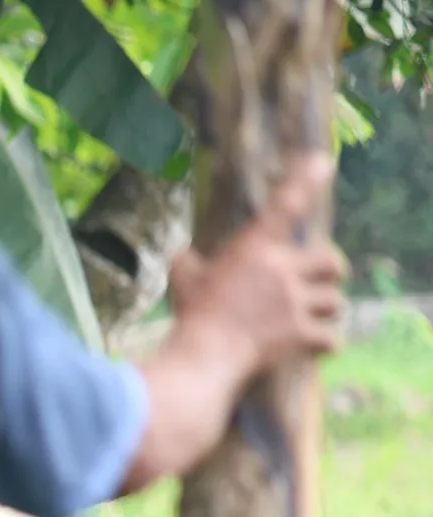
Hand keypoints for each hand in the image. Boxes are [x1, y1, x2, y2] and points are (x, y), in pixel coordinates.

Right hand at [168, 153, 347, 375]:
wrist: (205, 356)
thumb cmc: (192, 315)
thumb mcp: (183, 281)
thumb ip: (188, 263)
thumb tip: (182, 256)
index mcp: (254, 251)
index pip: (284, 207)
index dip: (305, 181)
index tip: (322, 161)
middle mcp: (282, 271)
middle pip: (331, 262)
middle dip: (330, 271)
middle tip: (321, 279)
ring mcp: (295, 304)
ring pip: (335, 302)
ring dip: (326, 310)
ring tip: (314, 317)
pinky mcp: (301, 335)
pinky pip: (330, 338)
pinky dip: (325, 343)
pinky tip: (317, 346)